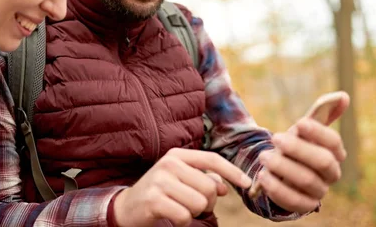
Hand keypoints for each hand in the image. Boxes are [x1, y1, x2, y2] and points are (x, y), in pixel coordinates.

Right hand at [113, 148, 251, 226]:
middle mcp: (169, 164)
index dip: (232, 172)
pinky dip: (182, 222)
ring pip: (199, 203)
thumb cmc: (160, 192)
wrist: (127, 207)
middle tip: (191, 204)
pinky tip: (170, 216)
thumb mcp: (181, 180)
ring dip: (194, 213)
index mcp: (177, 155)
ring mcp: (160, 181)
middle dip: (207, 202)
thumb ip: (203, 179)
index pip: (211, 159)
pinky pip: (185, 216)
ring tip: (179, 208)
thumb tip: (224, 188)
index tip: (248, 183)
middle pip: (209, 188)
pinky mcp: (154, 200)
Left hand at [257, 100, 348, 213]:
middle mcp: (331, 173)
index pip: (334, 142)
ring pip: (307, 181)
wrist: (281, 171)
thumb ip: (320, 113)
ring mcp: (319, 191)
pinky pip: (294, 200)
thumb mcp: (304, 129)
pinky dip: (277, 188)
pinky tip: (263, 176)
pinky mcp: (303, 205)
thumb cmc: (296, 145)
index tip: (298, 123)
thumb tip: (343, 96)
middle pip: (323, 162)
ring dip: (283, 167)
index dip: (318, 132)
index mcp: (334, 152)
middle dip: (299, 149)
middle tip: (275, 138)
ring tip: (263, 156)